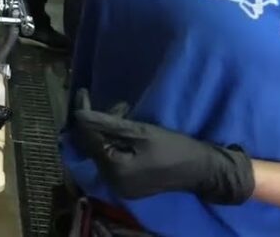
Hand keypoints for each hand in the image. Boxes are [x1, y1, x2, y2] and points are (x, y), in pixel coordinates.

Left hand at [72, 91, 254, 204]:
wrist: (201, 170)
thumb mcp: (140, 131)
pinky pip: (111, 160)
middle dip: (101, 123)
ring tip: (127, 115)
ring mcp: (119, 187)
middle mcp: (111, 183)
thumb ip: (108, 124)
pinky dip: (115, 143)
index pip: (88, 137)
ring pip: (102, 152)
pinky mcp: (127, 185)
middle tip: (121, 106)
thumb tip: (78, 114)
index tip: (83, 92)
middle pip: (93, 146)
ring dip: (109, 131)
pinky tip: (127, 132)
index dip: (84, 113)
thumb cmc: (174, 147)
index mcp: (113, 170)